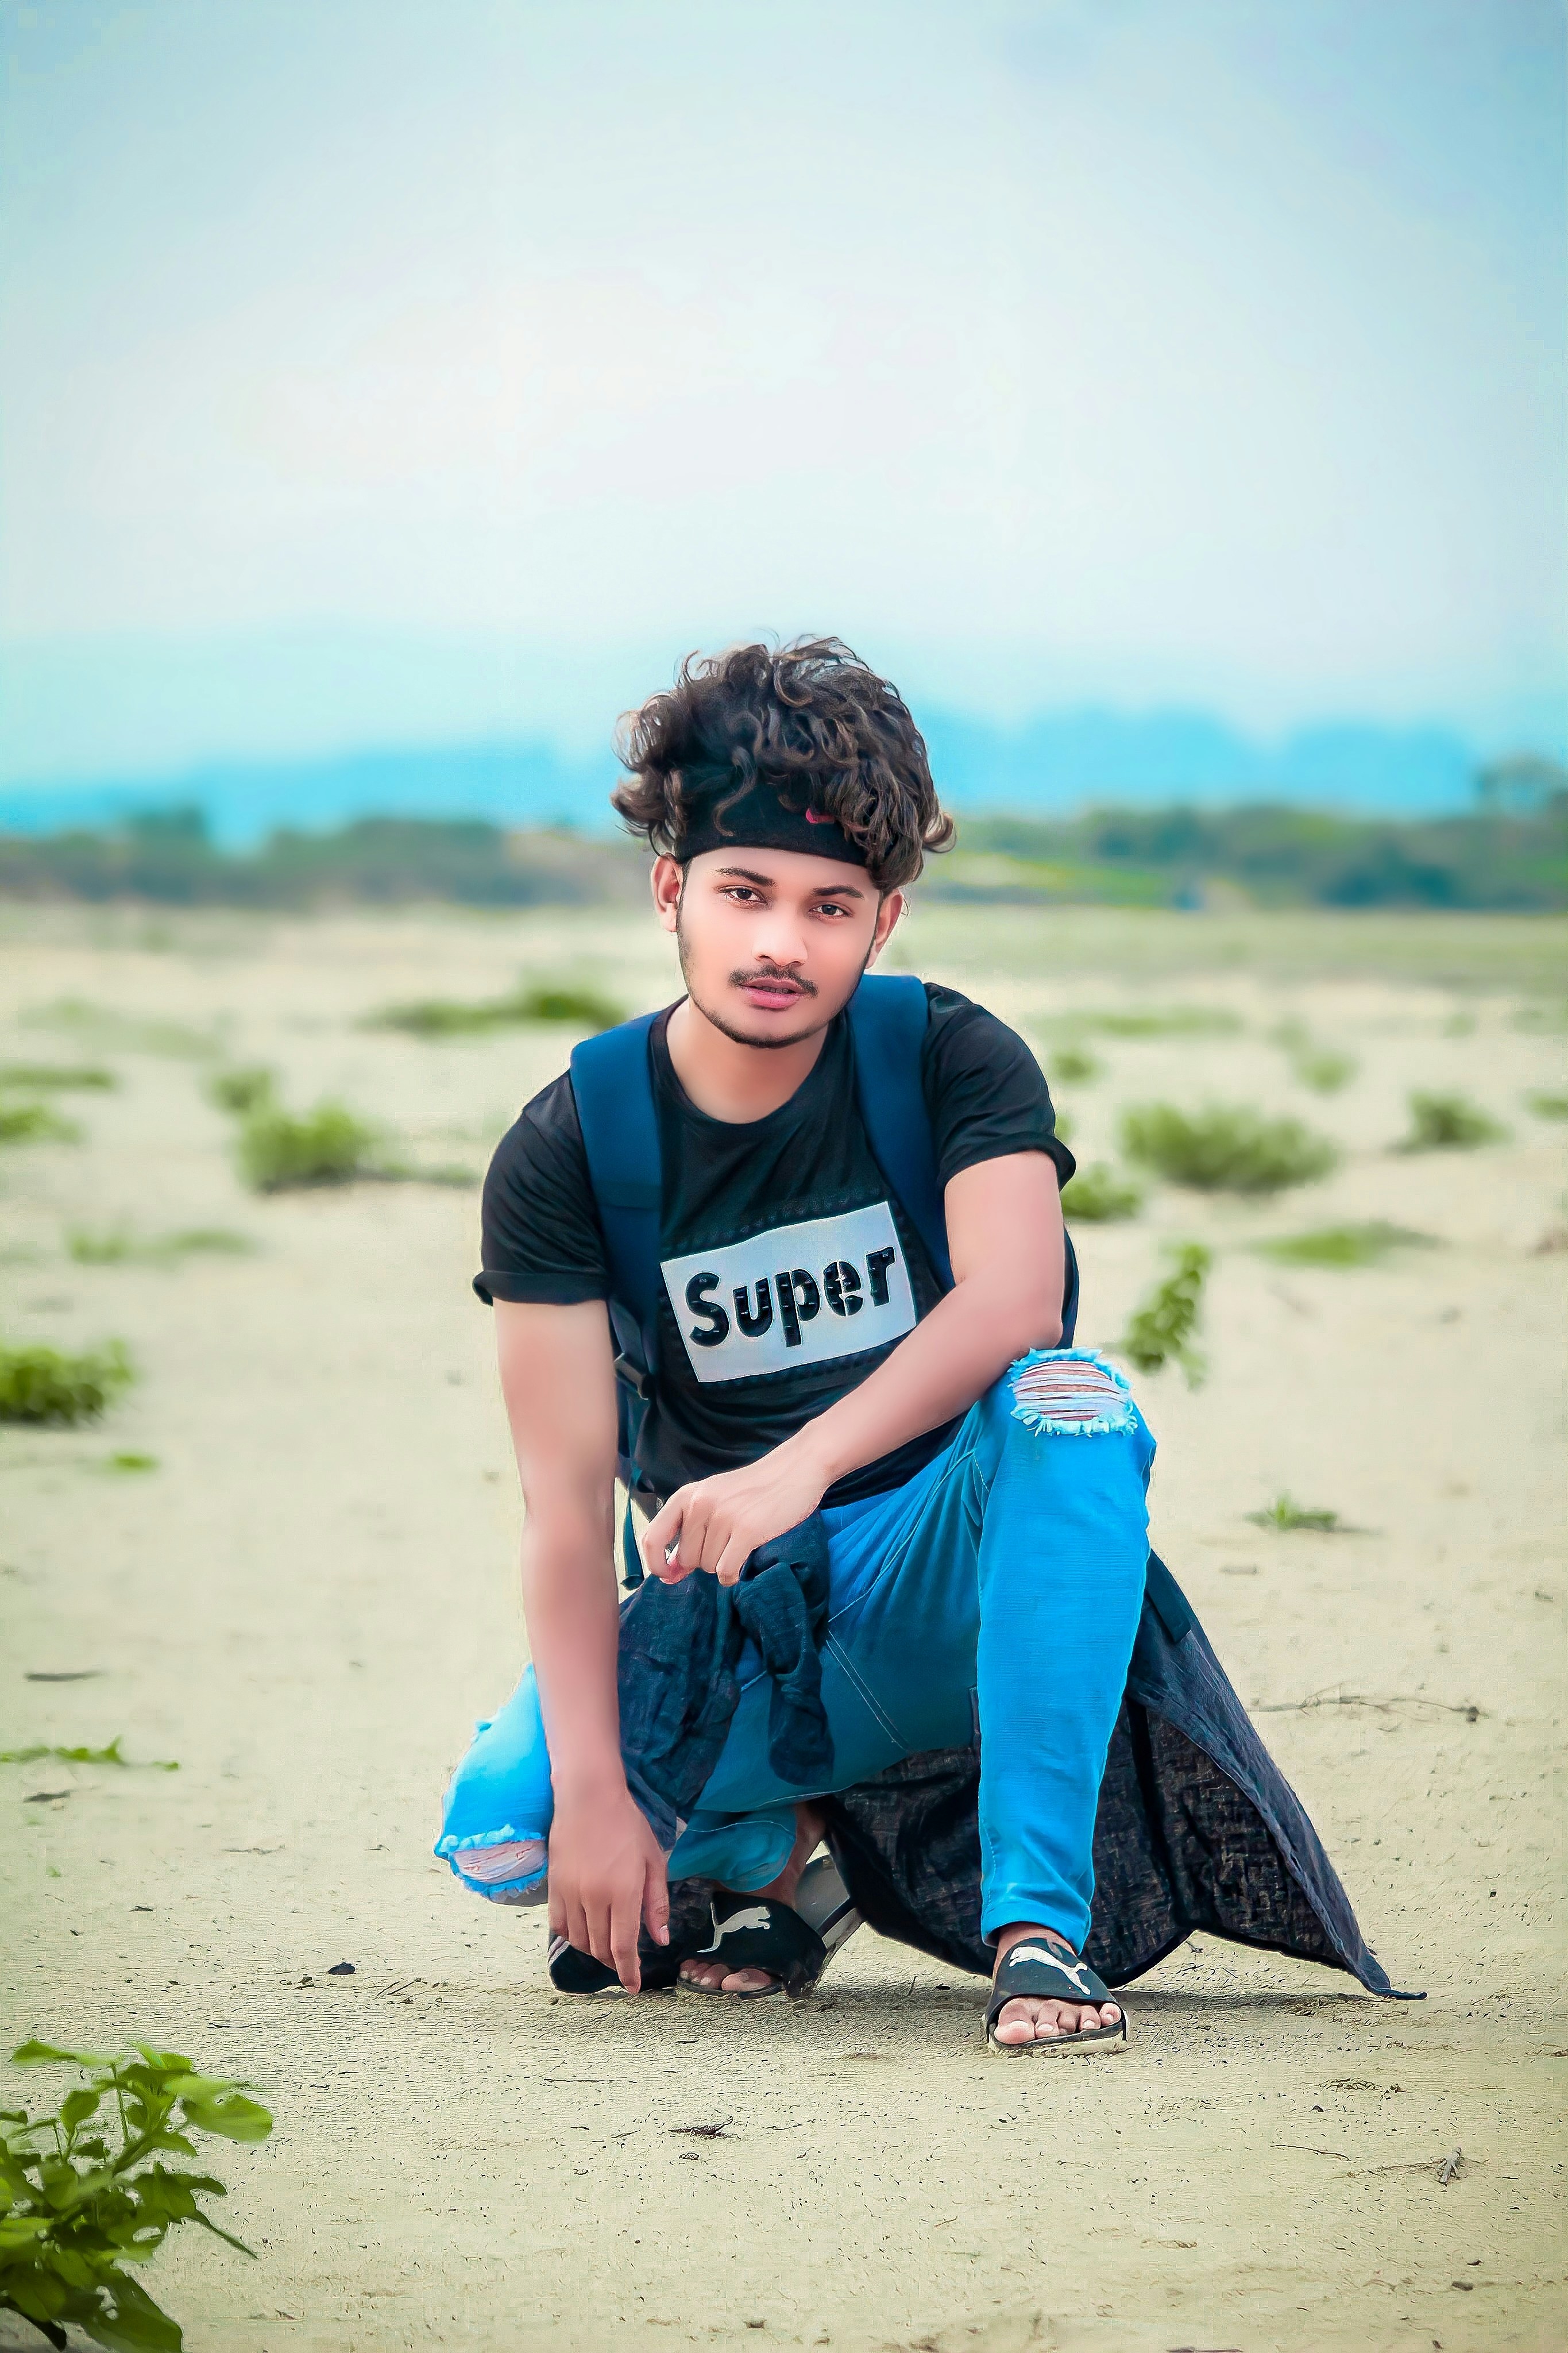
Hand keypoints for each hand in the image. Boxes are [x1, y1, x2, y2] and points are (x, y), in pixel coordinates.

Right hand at [547, 1784, 668, 1992]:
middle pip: (601, 1947)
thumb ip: (657, 1903)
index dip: (628, 1972)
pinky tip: (585, 1933)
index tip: (633, 1987)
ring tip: (607, 1947)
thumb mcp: (653, 1860)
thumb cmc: (627, 1825)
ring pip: (580, 1941)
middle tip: (625, 1963)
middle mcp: (594, 1898)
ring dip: (595, 1951)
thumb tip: (660, 1939)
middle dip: (614, 1962)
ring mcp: (570, 1894)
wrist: (587, 1797)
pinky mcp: (554, 1888)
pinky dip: (573, 1937)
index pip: (623, 1946)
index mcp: (623, 1892)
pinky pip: (561, 1926)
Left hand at [640, 1437, 830, 1585]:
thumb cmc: (753, 1489)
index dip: (655, 1564)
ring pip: (708, 1566)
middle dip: (703, 1561)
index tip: (668, 1576)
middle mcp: (700, 1505)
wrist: (796, 1469)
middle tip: (725, 1544)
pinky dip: (731, 1576)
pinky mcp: (747, 1531)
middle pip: (687, 1559)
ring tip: (739, 1543)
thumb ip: (689, 1531)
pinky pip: (726, 1570)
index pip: (652, 1538)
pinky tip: (740, 1565)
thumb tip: (669, 1574)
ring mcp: (723, 1517)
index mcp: (687, 1496)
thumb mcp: (713, 1500)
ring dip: (722, 1564)